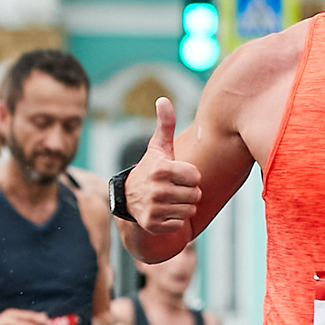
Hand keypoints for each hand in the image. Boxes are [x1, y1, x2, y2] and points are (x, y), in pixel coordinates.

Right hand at [125, 98, 199, 232]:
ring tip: (169, 199)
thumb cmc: (151, 169)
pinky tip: (164, 211)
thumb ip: (165, 125)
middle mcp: (157, 190)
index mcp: (161, 169)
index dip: (190, 176)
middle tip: (174, 188)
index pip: (196, 176)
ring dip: (183, 206)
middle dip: (188, 192)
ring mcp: (154, 208)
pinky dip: (175, 220)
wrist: (129, 198)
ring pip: (189, 210)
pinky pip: (180, 224)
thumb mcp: (158, 148)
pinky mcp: (154, 225)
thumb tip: (163, 100)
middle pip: (195, 195)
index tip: (177, 174)